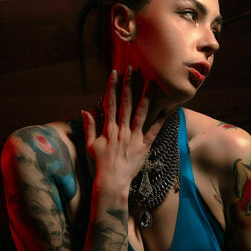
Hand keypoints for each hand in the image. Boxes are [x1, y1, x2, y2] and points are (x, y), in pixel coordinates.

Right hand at [82, 68, 168, 194]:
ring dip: (147, 96)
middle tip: (134, 69)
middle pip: (126, 102)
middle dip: (129, 84)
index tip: (114, 72)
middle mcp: (122, 130)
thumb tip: (84, 110)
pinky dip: (160, 120)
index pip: (110, 102)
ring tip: (152, 82)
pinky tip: (167, 109)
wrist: (112, 181)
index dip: (112, 86)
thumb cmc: (100, 164)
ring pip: (142, 113)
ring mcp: (134, 138)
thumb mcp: (91, 145)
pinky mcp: (144, 147)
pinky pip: (154, 131)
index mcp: (109, 128)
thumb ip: (89, 127)